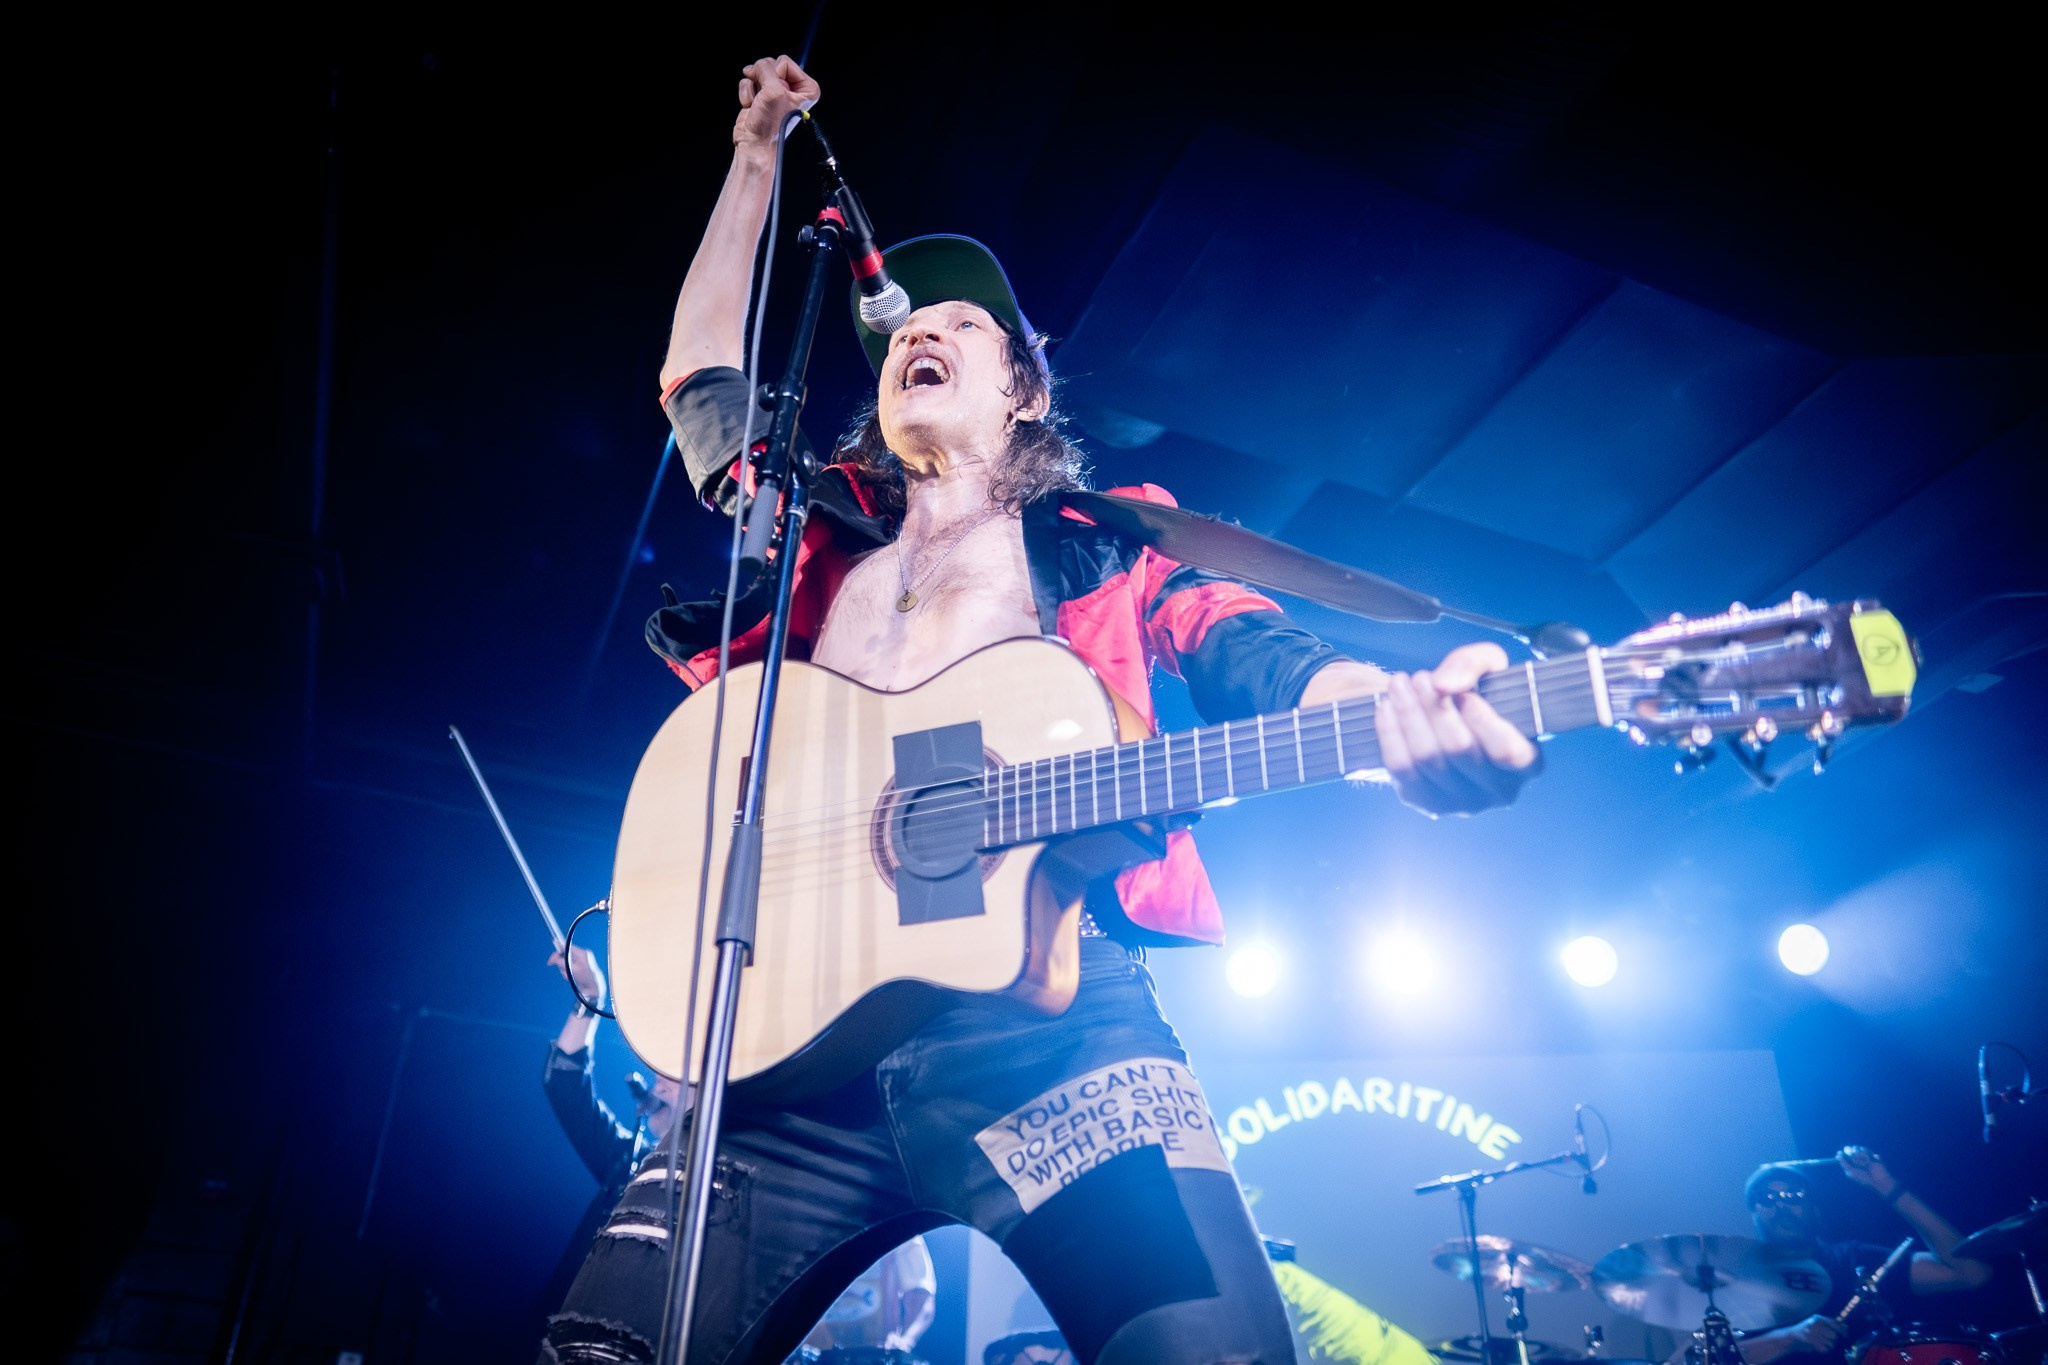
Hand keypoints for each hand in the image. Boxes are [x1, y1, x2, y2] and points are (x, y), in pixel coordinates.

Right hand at [549, 945, 606, 1011]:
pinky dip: (569, 972)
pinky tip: (573, 978)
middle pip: (565, 956)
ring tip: (572, 978)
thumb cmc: (586, 979)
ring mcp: (582, 960)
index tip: (550, 962)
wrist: (595, 988)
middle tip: (566, 974)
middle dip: (562, 966)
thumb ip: (561, 963)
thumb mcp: (571, 970)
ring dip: (565, 971)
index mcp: (581, 953)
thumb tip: (554, 959)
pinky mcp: (581, 965)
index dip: (556, 953)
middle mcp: (582, 954)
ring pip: (566, 963)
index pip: (565, 947)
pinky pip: (570, 967)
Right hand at [734, 55, 819, 151]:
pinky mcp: (760, 95)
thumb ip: (766, 69)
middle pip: (771, 64)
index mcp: (806, 88)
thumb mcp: (773, 91)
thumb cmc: (770, 125)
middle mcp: (792, 88)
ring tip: (759, 104)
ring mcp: (775, 91)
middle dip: (763, 80)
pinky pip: (749, 81)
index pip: (785, 62)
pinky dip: (747, 93)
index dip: (775, 75)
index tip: (776, 94)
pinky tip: (752, 107)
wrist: (754, 144)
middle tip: (765, 98)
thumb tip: (756, 65)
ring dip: (754, 87)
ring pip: (758, 72)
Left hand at [1376, 642, 1541, 814]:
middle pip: (1458, 749)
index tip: (1463, 693)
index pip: (1506, 751)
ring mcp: (1462, 803)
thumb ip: (1473, 664)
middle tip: (1420, 676)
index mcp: (1528, 763)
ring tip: (1400, 684)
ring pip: (1426, 758)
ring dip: (1408, 714)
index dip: (1481, 720)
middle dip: (1434, 706)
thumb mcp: (1489, 667)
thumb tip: (1443, 685)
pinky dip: (1389, 732)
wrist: (1450, 723)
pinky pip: (1400, 768)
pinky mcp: (1426, 802)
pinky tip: (1386, 706)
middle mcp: (1499, 792)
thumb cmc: (1481, 695)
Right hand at [1783, 1316, 1840, 1351]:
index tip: (1845, 1336)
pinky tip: (1817, 1347)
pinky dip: (1822, 1349)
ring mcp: (1811, 1332)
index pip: (1835, 1324)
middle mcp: (1815, 1323)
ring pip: (1830, 1343)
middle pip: (1834, 1335)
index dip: (1842, 1331)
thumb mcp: (1817, 1324)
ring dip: (1827, 1345)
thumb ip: (1831, 1325)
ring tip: (1820, 1343)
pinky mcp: (1809, 1340)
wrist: (1790, 1337)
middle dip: (1832, 1340)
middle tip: (1825, 1339)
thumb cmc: (1806, 1331)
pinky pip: (1824, 1348)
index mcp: (1818, 1318)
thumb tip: (1846, 1326)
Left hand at [1835, 1144, 1898, 1197]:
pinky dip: (1864, 1154)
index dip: (1841, 1153)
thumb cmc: (1864, 1178)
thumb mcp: (1851, 1173)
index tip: (1839, 1153)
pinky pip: (1864, 1149)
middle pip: (1849, 1149)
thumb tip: (1837, 1155)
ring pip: (1856, 1148)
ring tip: (1863, 1164)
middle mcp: (1857, 1158)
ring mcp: (1864, 1156)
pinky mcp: (1871, 1154)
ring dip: (1857, 1155)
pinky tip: (1868, 1162)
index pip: (1844, 1155)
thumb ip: (1844, 1164)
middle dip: (1849, 1152)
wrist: (1878, 1180)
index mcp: (1852, 1163)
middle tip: (1851, 1157)